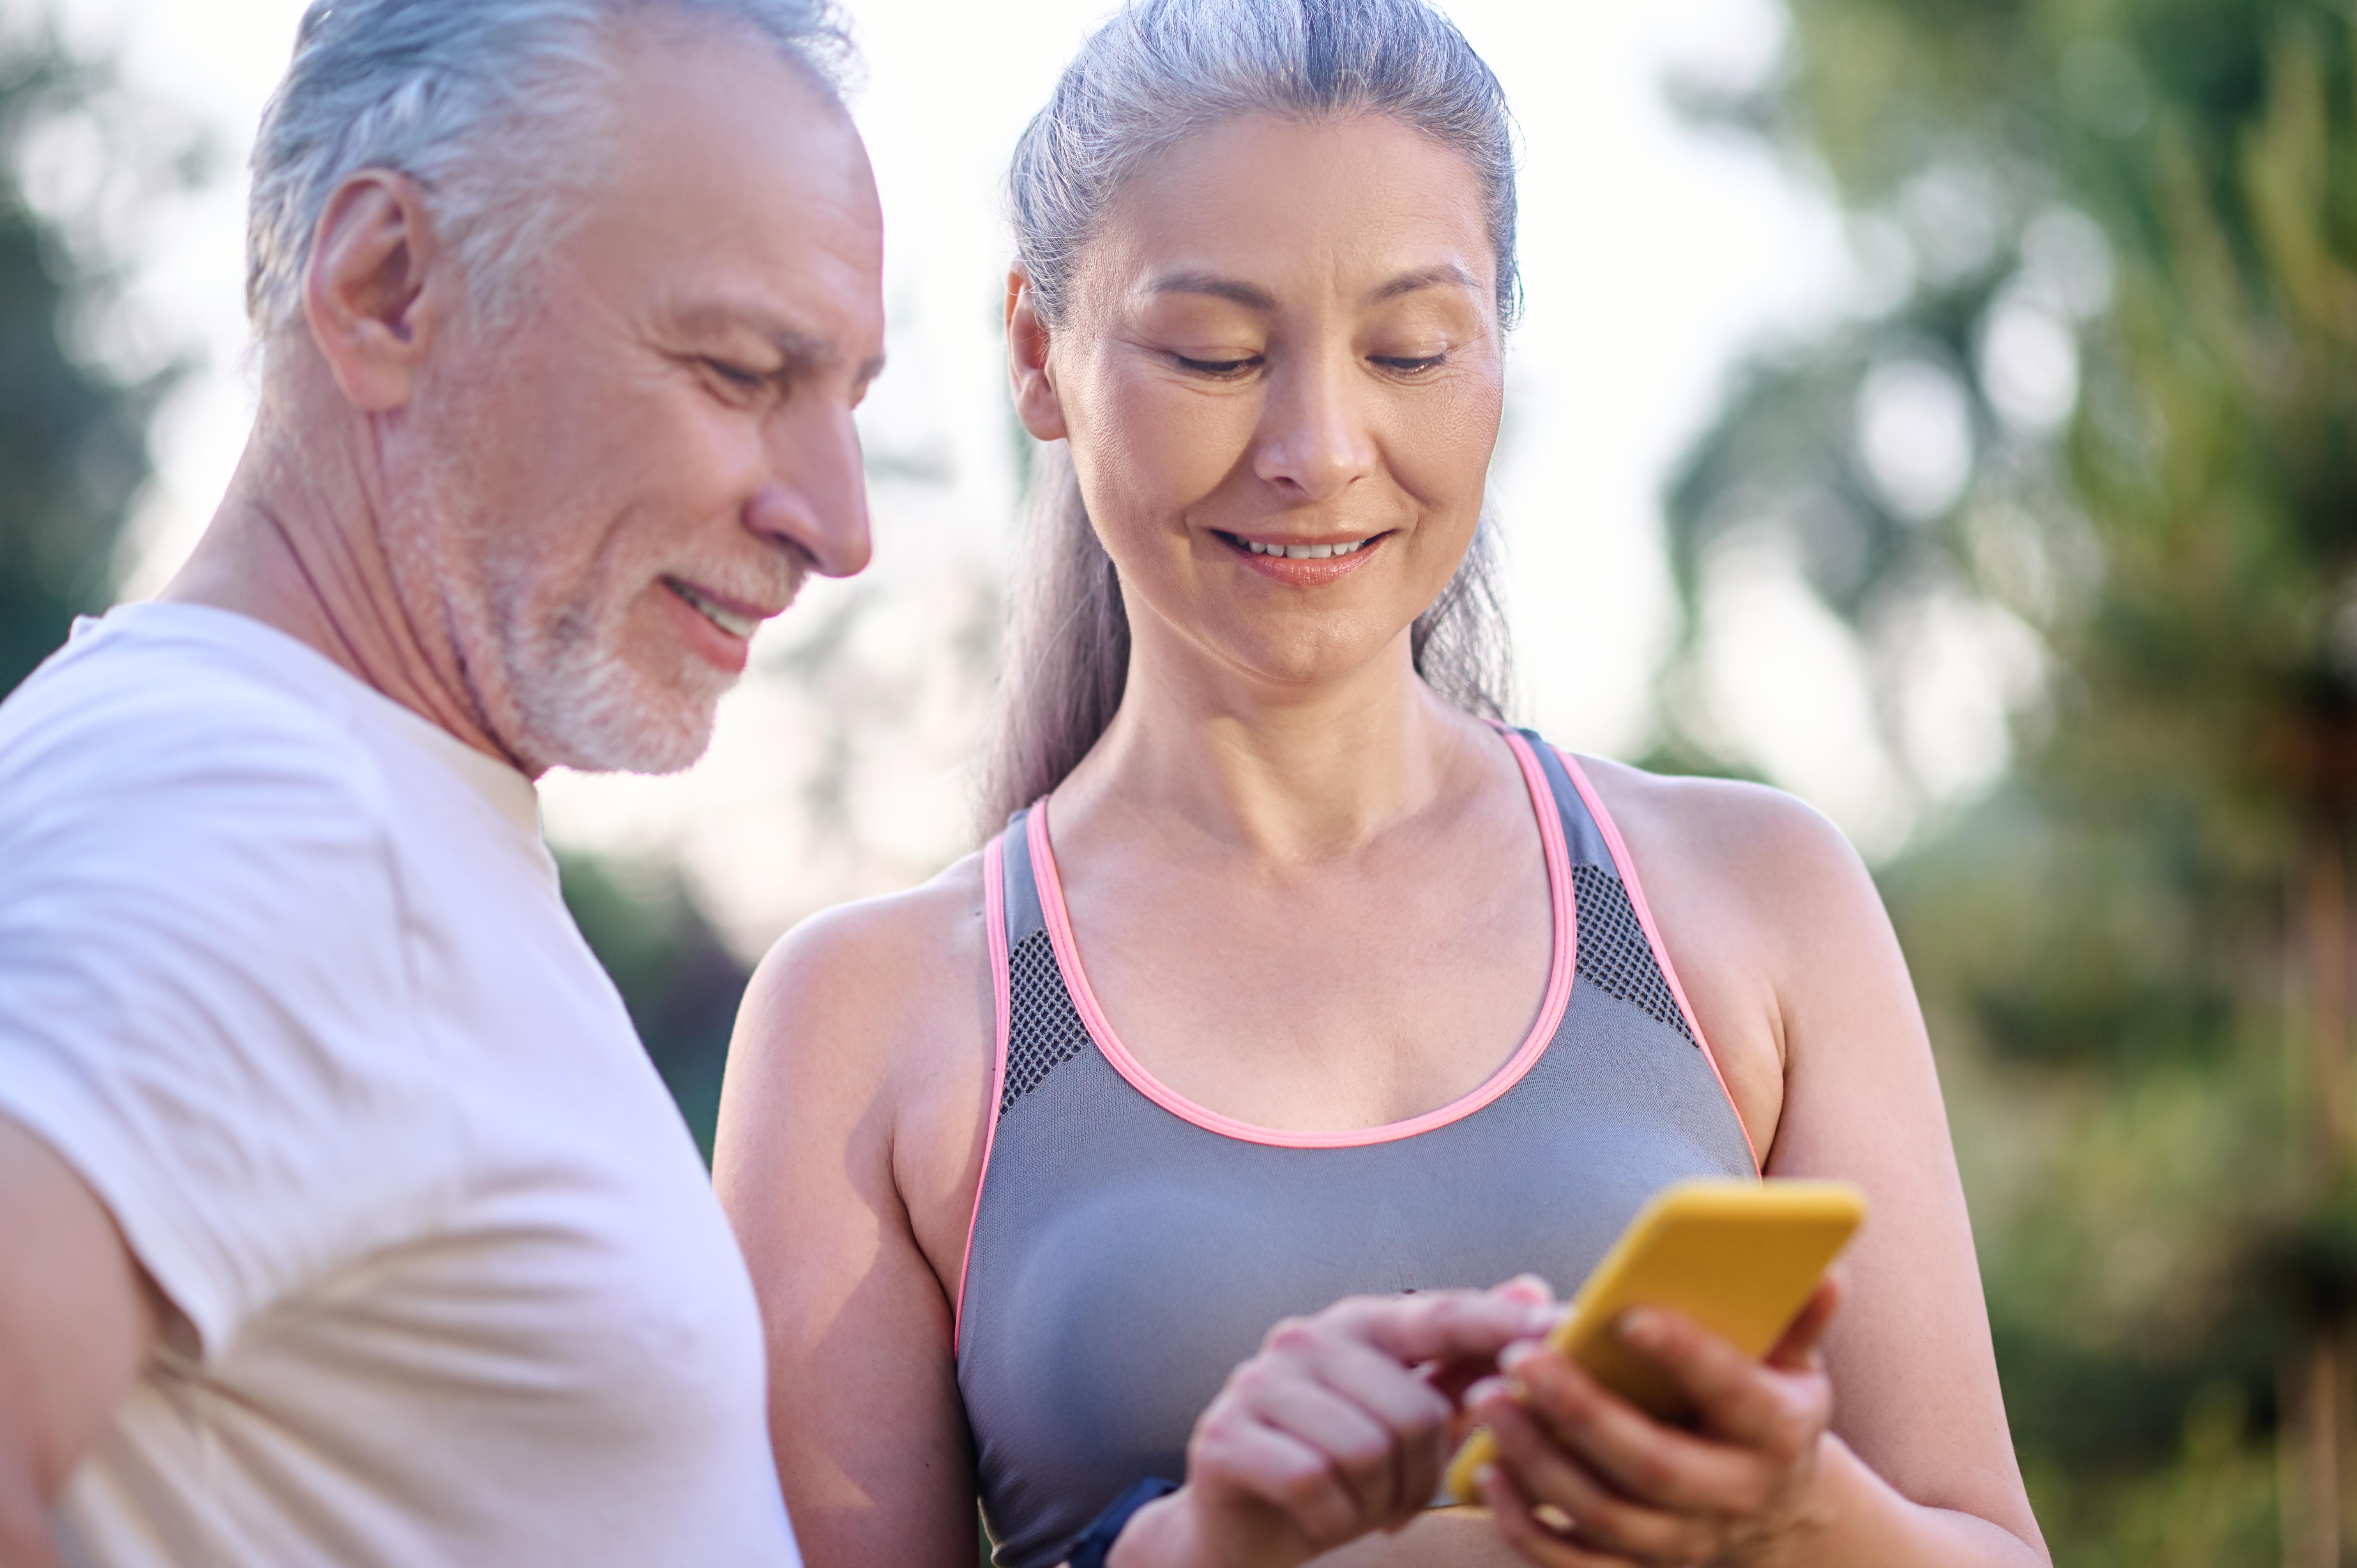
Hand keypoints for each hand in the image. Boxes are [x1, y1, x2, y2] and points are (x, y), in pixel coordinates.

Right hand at [1112, 1281, 1558, 1567]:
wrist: (1237, 1529)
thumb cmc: (1334, 1469)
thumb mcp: (1403, 1418)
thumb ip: (1461, 1359)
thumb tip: (1532, 1289)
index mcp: (1353, 1324)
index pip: (1439, 1316)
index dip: (1499, 1325)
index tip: (1561, 1327)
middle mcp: (1303, 1338)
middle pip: (1416, 1410)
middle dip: (1422, 1474)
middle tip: (1399, 1497)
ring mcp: (1257, 1384)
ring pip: (1368, 1450)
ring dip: (1376, 1501)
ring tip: (1358, 1505)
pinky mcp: (1225, 1437)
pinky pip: (1316, 1484)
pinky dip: (1332, 1519)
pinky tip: (1321, 1517)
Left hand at [1468, 1279, 1840, 1567]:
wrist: (1776, 1510)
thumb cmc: (1768, 1406)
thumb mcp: (1793, 1362)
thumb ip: (1797, 1315)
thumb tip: (1823, 1267)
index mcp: (1776, 1431)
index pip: (1732, 1392)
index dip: (1686, 1355)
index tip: (1627, 1314)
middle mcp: (1731, 1496)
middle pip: (1653, 1464)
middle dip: (1583, 1411)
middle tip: (1522, 1357)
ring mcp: (1683, 1542)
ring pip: (1604, 1515)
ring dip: (1538, 1461)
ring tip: (1486, 1399)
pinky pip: (1575, 1564)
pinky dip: (1525, 1526)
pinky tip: (1486, 1471)